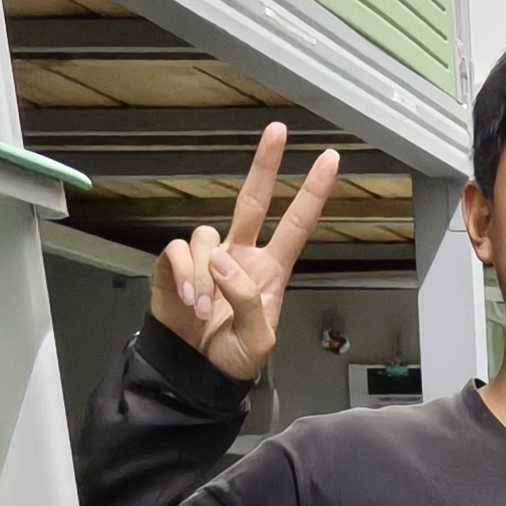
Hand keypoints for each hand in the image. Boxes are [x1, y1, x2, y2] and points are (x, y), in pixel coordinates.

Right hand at [156, 119, 343, 382]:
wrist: (195, 373)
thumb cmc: (232, 358)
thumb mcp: (258, 340)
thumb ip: (247, 299)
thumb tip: (223, 262)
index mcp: (270, 271)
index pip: (296, 224)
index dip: (313, 193)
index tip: (330, 161)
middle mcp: (239, 256)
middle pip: (252, 199)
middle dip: (265, 164)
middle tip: (277, 132)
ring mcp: (208, 259)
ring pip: (206, 237)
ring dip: (205, 274)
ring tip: (205, 308)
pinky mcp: (175, 266)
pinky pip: (178, 252)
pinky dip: (183, 275)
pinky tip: (187, 299)